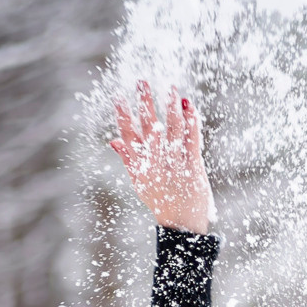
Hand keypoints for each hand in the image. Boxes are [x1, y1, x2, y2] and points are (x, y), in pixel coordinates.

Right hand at [110, 81, 211, 234]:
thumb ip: (128, 159)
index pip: (129, 136)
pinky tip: (189, 106)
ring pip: (173, 130)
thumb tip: (113, 140)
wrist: (181, 224)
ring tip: (170, 88)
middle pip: (149, 128)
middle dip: (145, 103)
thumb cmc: (160, 200)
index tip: (118, 97)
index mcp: (142, 165)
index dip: (123, 116)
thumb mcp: (139, 182)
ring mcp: (175, 164)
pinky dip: (191, 122)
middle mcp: (156, 163)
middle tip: (142, 82)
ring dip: (171, 107)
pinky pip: (192, 140)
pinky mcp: (193, 166)